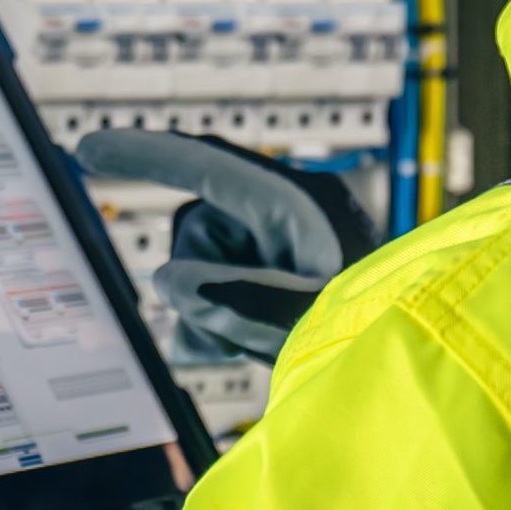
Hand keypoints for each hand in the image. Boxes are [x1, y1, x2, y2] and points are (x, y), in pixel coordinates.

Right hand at [75, 131, 377, 361]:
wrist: (424, 361)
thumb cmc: (381, 336)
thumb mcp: (305, 321)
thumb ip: (232, 299)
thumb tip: (170, 281)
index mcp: (301, 204)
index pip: (204, 164)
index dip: (141, 155)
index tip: (86, 149)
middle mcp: (292, 216)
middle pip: (201, 229)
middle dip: (198, 282)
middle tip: (229, 333)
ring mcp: (290, 246)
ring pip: (207, 265)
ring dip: (210, 311)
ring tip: (249, 349)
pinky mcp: (288, 276)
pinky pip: (224, 287)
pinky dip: (220, 321)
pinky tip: (240, 350)